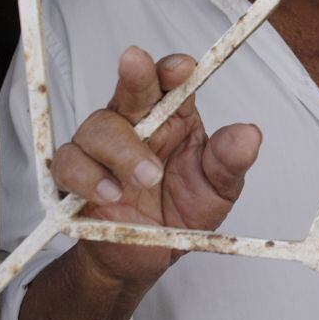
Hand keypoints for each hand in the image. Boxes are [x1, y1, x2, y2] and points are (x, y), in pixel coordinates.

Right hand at [50, 46, 261, 290]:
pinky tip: (112, 194)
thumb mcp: (218, 190)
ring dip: (122, 150)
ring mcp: (102, 149)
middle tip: (136, 61)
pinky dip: (88, 177)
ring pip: (98, 127)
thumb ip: (229, 162)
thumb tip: (249, 134)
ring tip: (147, 178)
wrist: (146, 258)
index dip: (174, 70)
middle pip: (130, 89)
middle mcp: (136, 125)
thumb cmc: (182, 211)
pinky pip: (69, 164)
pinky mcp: (75, 177)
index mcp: (173, 118)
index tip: (183, 68)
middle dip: (134, 74)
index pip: (171, 83)